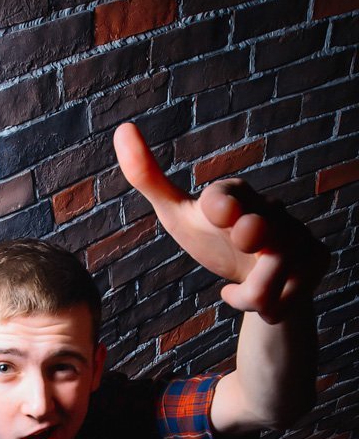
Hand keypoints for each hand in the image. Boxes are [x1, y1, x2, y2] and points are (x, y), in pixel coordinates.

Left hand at [113, 123, 329, 323]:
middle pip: (259, 226)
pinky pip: (290, 295)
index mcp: (231, 195)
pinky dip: (270, 308)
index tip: (218, 211)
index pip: (222, 196)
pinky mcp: (317, 257)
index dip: (222, 204)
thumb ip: (150, 179)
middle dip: (252, 230)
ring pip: (273, 275)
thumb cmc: (213, 240)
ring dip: (251, 295)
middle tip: (245, 236)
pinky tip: (268, 298)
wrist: (257, 279)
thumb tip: (122, 130)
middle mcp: (267, 209)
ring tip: (239, 289)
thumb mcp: (179, 217)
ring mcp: (296, 233)